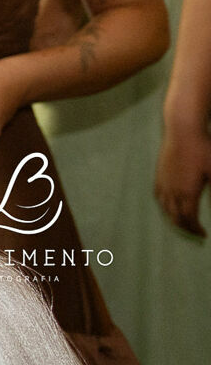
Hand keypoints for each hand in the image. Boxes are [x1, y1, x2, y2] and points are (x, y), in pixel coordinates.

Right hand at [155, 117, 210, 236]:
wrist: (182, 130)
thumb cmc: (203, 149)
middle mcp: (172, 190)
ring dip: (174, 219)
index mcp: (187, 192)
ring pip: (165, 208)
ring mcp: (163, 181)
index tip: (204, 234)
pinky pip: (159, 197)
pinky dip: (165, 207)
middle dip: (185, 228)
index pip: (188, 219)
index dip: (196, 229)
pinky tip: (170, 206)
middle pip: (175, 217)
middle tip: (196, 233)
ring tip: (184, 223)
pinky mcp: (159, 174)